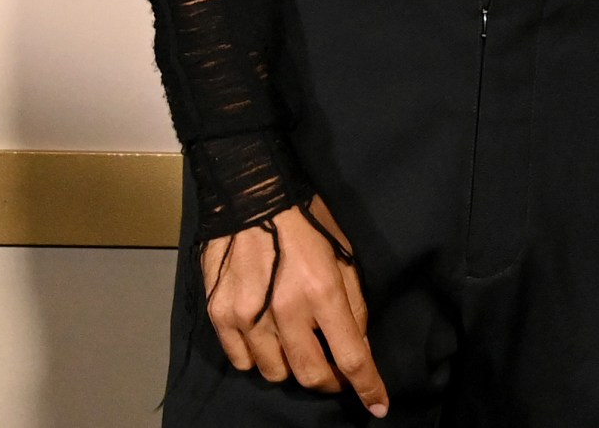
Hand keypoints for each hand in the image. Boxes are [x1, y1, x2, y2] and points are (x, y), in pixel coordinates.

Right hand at [198, 197, 387, 414]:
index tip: (378, 406)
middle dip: (328, 381)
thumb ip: (354, 304)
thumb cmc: (306, 221)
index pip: (352, 357)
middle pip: (311, 375)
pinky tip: (264, 336)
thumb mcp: (345, 256)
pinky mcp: (220, 313)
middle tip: (332, 371)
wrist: (250, 193)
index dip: (368, 387)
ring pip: (274, 372)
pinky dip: (256, 356)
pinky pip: (241, 359)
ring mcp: (248, 315)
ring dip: (290, 366)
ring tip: (294, 343)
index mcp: (323, 293)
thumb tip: (358, 345)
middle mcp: (285, 311)